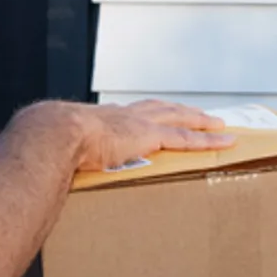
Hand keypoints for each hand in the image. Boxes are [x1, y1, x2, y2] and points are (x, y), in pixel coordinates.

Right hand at [68, 99, 233, 172]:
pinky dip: (207, 140)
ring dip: (201, 121)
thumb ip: (69, 154)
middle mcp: (127, 114)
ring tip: (218, 125)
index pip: (135, 112)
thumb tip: (57, 168)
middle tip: (199, 114)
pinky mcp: (151, 136)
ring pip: (181, 118)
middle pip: (164, 108)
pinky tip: (223, 141)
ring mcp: (141, 123)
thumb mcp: (63, 145)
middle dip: (182, 111)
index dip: (151, 113)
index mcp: (107, 117)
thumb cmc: (53, 140)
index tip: (159, 113)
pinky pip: (186, 138)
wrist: (58, 132)